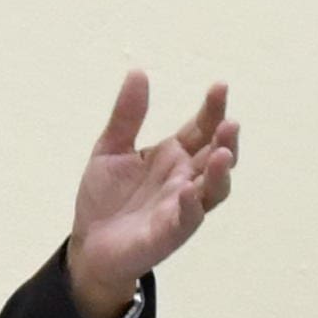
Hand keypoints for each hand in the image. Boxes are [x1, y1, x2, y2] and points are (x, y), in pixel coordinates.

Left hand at [64, 72, 238, 317]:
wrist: (88, 244)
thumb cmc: (105, 198)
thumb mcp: (110, 148)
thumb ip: (127, 115)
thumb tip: (138, 72)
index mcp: (174, 157)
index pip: (201, 129)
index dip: (212, 110)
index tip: (220, 87)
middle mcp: (185, 179)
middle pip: (216, 157)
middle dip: (226, 140)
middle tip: (230, 122)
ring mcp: (181, 207)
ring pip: (213, 190)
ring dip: (221, 172)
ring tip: (223, 153)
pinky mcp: (170, 233)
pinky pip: (188, 219)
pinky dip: (192, 204)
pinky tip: (189, 188)